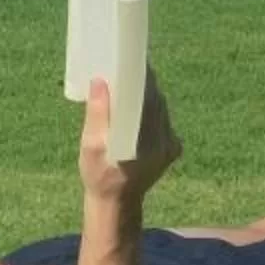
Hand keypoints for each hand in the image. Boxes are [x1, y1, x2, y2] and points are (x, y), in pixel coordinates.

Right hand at [78, 69, 181, 208]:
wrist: (117, 204)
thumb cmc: (99, 176)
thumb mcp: (91, 147)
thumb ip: (98, 115)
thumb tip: (101, 81)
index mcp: (147, 140)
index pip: (149, 98)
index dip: (142, 77)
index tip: (132, 60)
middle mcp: (165, 141)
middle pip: (157, 101)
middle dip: (143, 84)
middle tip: (127, 66)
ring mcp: (171, 146)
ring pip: (162, 110)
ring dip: (148, 97)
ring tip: (131, 82)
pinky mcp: (173, 149)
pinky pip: (164, 121)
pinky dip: (151, 112)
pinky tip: (137, 107)